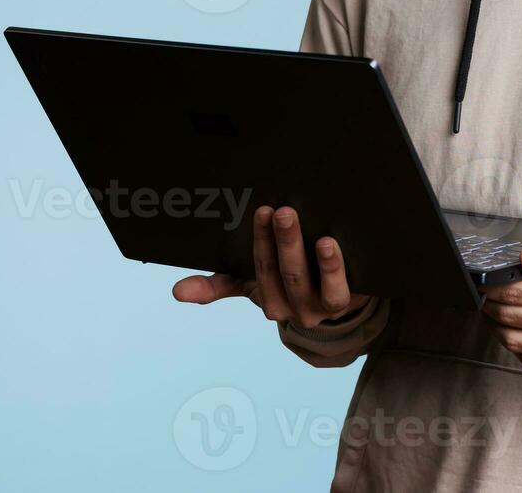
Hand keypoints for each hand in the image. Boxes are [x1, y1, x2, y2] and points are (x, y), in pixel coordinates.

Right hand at [172, 206, 372, 329]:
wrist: (339, 303)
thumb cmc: (290, 284)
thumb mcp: (255, 283)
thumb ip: (219, 285)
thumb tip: (176, 291)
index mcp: (268, 301)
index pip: (258, 271)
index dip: (258, 242)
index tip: (260, 211)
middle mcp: (292, 310)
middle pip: (283, 275)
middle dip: (281, 242)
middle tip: (281, 210)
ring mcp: (318, 309)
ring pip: (306, 283)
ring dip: (303, 253)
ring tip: (305, 226)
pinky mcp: (344, 303)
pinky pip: (338, 291)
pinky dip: (332, 269)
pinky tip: (329, 244)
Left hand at [481, 240, 521, 371]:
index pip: (515, 293)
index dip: (493, 287)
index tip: (485, 282)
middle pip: (510, 318)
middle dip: (491, 306)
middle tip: (486, 296)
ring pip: (516, 343)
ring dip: (498, 328)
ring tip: (495, 313)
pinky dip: (517, 346)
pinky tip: (517, 331)